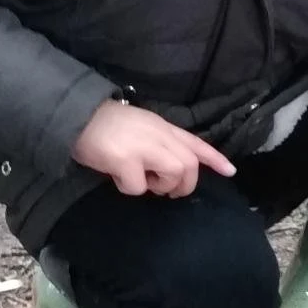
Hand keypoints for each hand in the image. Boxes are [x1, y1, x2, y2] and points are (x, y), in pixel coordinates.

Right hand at [72, 100, 235, 197]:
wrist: (77, 116)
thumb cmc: (107, 126)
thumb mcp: (142, 127)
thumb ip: (160, 142)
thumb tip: (172, 170)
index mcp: (163, 127)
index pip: (196, 142)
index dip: (215, 158)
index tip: (231, 171)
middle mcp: (158, 134)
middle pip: (189, 164)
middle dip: (184, 184)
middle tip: (168, 191)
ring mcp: (143, 146)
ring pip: (173, 174)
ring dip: (160, 186)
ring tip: (141, 180)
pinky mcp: (125, 159)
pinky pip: (138, 187)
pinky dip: (129, 189)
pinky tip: (116, 176)